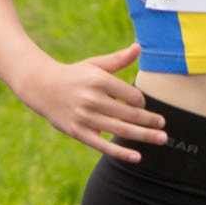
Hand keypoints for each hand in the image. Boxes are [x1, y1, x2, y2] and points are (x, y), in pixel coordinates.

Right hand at [21, 43, 167, 161]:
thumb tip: (139, 47)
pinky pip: (102, 145)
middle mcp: (92, 99)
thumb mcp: (95, 64)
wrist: (42, 87)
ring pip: (121, 130)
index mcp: (99, 80)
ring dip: (144, 136)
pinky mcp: (78, 131)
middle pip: (130, 114)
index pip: (132, 96)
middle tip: (164, 126)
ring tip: (161, 139)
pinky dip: (121, 153)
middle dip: (150, 121)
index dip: (142, 103)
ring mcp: (85, 117)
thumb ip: (118, 59)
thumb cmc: (75, 75)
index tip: (141, 107)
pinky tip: (137, 157)